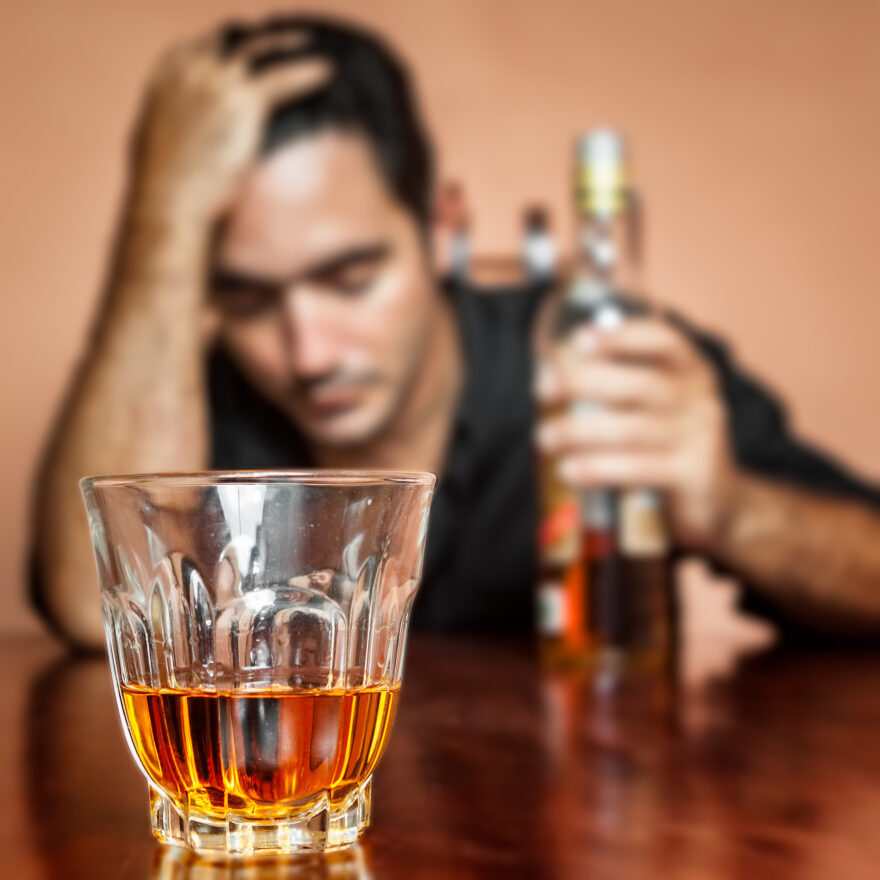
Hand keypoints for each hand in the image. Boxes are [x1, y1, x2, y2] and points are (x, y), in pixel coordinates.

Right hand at [129, 28, 329, 224]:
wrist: (170, 202)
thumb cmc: (162, 186)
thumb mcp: (157, 140)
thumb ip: (173, 120)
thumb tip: (185, 130)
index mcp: (166, 77)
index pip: (200, 46)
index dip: (223, 42)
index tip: (240, 42)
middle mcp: (191, 71)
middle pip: (230, 40)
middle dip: (254, 38)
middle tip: (277, 41)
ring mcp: (218, 82)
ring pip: (260, 49)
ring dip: (286, 44)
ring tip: (308, 43)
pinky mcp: (245, 102)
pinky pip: (284, 78)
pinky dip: (307, 73)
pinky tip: (327, 72)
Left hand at [536, 317, 738, 550]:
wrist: (722, 502)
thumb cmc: (672, 446)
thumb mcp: (659, 409)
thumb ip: (622, 388)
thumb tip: (555, 376)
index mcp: (691, 371)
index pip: (662, 340)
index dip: (621, 336)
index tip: (580, 339)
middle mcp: (699, 399)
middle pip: (638, 384)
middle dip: (584, 382)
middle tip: (544, 390)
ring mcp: (699, 438)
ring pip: (630, 429)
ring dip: (579, 431)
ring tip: (544, 438)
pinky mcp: (692, 476)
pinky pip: (636, 469)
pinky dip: (596, 469)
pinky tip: (569, 471)